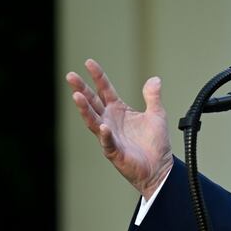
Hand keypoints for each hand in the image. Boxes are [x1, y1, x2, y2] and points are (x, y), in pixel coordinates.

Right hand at [66, 59, 172, 199]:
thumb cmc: (155, 143)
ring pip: (93, 120)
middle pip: (92, 102)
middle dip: (81, 89)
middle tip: (70, 76)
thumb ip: (153, 97)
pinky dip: (104, 134)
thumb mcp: (157, 115)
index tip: (89, 62)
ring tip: (77, 96)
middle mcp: (110, 121)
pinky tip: (103, 126)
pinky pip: (107, 142)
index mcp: (119, 110)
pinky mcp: (114, 151)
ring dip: (85, 109)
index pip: (105, 90)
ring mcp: (109, 136)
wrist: (159, 167)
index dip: (98, 76)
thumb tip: (155, 78)